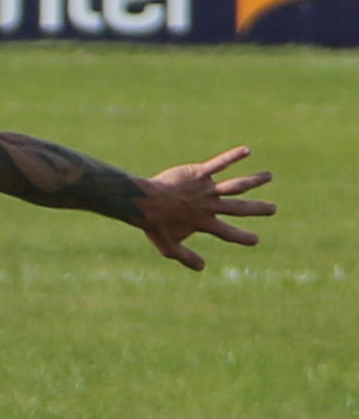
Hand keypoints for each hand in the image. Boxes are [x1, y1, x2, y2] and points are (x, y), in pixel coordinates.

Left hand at [138, 146, 274, 270]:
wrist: (144, 202)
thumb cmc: (154, 224)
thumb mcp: (169, 247)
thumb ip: (186, 257)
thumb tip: (202, 268)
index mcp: (204, 223)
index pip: (228, 233)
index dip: (242, 237)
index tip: (256, 240)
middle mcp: (209, 206)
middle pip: (238, 208)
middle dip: (257, 209)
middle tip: (274, 209)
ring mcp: (206, 189)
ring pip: (236, 185)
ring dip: (254, 181)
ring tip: (269, 176)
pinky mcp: (198, 174)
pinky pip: (219, 164)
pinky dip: (232, 157)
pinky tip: (246, 150)